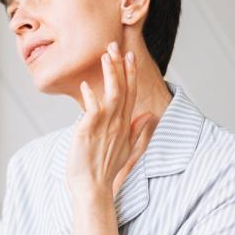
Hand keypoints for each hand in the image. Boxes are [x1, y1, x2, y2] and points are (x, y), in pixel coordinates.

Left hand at [66, 42, 156, 196]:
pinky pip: (92, 109)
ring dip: (109, 74)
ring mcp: (105, 126)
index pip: (131, 94)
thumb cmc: (105, 170)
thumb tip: (149, 114)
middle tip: (114, 46)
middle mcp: (118, 123)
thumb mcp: (127, 149)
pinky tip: (85, 85)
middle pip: (122, 89)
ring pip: (111, 94)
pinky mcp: (89, 131)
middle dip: (119, 66)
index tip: (130, 57)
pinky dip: (90, 97)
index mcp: (125, 125)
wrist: (92, 188)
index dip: (131, 74)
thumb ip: (138, 130)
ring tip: (105, 56)